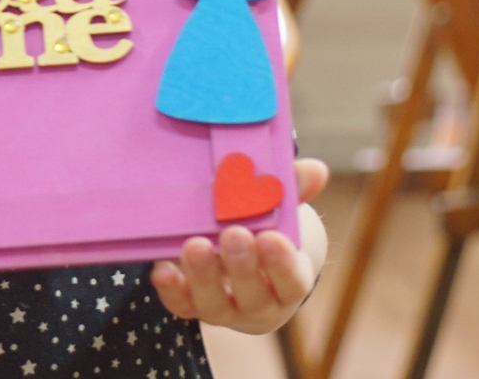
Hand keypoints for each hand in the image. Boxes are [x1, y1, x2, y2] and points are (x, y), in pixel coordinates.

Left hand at [152, 158, 329, 333]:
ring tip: (196, 244)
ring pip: (215, 305)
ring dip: (204, 276)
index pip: (293, 281)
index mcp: (289, 281)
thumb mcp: (279, 209)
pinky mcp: (191, 305)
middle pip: (255, 297)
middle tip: (233, 233)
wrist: (234, 250)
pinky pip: (181, 305)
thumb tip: (316, 169)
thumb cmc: (263, 226)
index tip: (271, 237)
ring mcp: (225, 308)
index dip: (282, 264)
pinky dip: (171, 289)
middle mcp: (259, 303)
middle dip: (243, 266)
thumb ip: (293, 191)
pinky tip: (162, 269)